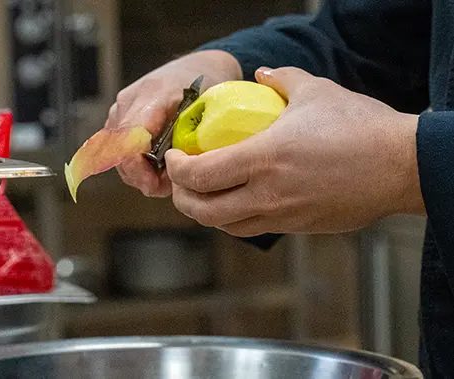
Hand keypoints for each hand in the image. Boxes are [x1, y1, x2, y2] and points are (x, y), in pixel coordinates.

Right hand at [107, 50, 241, 196]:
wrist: (200, 66)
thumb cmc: (209, 87)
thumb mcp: (207, 114)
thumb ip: (190, 140)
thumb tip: (177, 173)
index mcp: (154, 95)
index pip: (130, 138)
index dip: (137, 167)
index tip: (153, 185)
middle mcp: (130, 100)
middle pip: (118, 150)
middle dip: (138, 176)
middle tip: (164, 188)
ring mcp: (121, 106)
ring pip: (115, 152)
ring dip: (136, 172)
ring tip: (163, 179)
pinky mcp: (120, 115)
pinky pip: (118, 147)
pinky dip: (134, 163)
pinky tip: (155, 168)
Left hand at [166, 67, 424, 236]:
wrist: (401, 167)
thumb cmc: (360, 128)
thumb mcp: (316, 92)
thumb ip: (281, 79)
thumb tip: (262, 76)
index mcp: (265, 158)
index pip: (200, 175)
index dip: (177, 169)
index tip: (174, 157)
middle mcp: (268, 195)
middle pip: (203, 211)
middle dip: (181, 198)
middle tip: (180, 180)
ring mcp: (282, 216)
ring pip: (225, 227)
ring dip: (204, 212)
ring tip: (202, 194)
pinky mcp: (297, 227)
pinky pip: (252, 229)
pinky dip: (233, 219)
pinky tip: (236, 201)